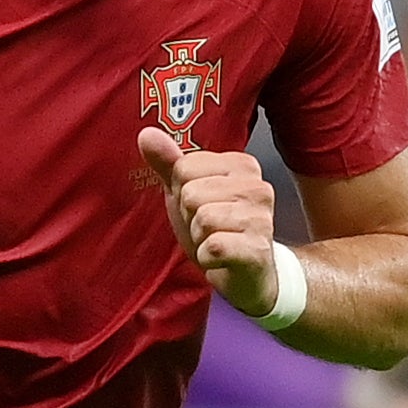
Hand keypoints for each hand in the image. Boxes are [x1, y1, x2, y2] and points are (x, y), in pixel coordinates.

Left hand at [139, 125, 279, 304]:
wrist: (247, 274)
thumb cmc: (217, 227)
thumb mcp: (186, 192)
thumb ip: (168, 162)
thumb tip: (146, 133)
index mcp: (242, 164)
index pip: (184, 167)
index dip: (182, 193)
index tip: (202, 206)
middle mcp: (258, 186)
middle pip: (191, 193)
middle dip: (190, 217)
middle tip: (208, 229)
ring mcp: (261, 218)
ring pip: (202, 219)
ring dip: (198, 238)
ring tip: (215, 241)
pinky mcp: (257, 249)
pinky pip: (212, 247)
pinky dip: (206, 258)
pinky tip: (220, 258)